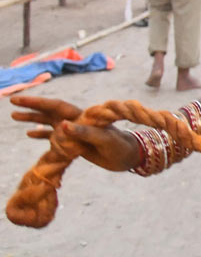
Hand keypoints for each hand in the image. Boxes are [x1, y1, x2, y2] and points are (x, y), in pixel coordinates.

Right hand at [10, 96, 140, 171]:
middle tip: (12, 103)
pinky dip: (42, 134)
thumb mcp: (106, 140)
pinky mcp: (76, 142)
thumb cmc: (121, 146)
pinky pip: (55, 136)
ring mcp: (76, 131)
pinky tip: (30, 133)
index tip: (20, 100)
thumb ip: (86, 132)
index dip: (38, 103)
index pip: (57, 107)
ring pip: (50, 122)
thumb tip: (63, 125)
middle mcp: (78, 121)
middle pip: (50, 111)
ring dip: (33, 119)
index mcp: (84, 117)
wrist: (131, 156)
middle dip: (32, 107)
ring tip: (14, 116)